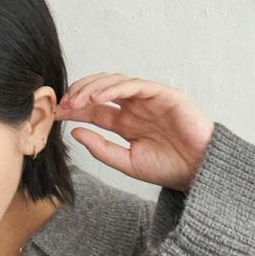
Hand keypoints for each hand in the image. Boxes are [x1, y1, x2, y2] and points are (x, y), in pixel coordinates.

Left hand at [55, 73, 214, 192]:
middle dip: (79, 95)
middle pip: (100, 91)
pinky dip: (115, 87)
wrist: (198, 173)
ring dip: (93, 88)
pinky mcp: (164, 93)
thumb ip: (102, 148)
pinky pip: (135, 84)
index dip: (74, 110)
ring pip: (115, 82)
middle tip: (63, 105)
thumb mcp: (127, 163)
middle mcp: (135, 107)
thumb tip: (76, 133)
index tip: (56, 114)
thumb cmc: (168, 169)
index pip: (94, 110)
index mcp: (126, 123)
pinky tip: (99, 96)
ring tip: (76, 100)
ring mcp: (149, 98)